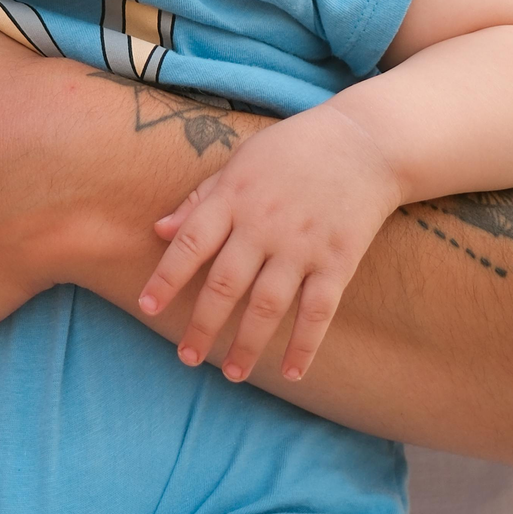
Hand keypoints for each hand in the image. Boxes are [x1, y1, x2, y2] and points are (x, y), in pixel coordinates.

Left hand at [139, 101, 399, 384]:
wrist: (365, 141)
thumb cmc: (294, 149)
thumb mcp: (241, 161)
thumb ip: (201, 198)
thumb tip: (159, 230)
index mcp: (235, 196)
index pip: (191, 242)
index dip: (167, 277)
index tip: (147, 308)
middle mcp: (264, 224)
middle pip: (225, 284)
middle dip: (203, 325)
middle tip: (187, 357)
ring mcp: (302, 244)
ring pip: (267, 305)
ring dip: (247, 344)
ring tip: (231, 373)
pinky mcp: (337, 260)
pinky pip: (318, 311)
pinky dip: (304, 345)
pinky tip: (289, 371)